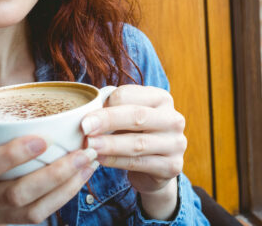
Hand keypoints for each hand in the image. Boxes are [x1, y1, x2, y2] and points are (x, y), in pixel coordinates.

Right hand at [0, 136, 97, 225]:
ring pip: (32, 211)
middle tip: (84, 151)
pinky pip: (35, 217)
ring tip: (89, 163)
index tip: (41, 139)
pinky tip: (78, 180)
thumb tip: (25, 103)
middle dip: (55, 173)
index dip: (10, 155)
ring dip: (66, 187)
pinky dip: (60, 198)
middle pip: (16, 194)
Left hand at [81, 85, 186, 218]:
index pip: (130, 95)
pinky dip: (116, 161)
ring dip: (110, 144)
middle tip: (85, 127)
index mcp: (161, 98)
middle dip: (108, 121)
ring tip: (89, 145)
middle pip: (137, 116)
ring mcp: (176, 143)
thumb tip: (85, 110)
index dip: (106, 103)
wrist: (156, 167)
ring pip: (138, 143)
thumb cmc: (136, 134)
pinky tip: (100, 159)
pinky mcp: (173, 166)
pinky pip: (139, 163)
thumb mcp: (128, 116)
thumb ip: (113, 110)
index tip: (85, 114)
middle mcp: (173, 118)